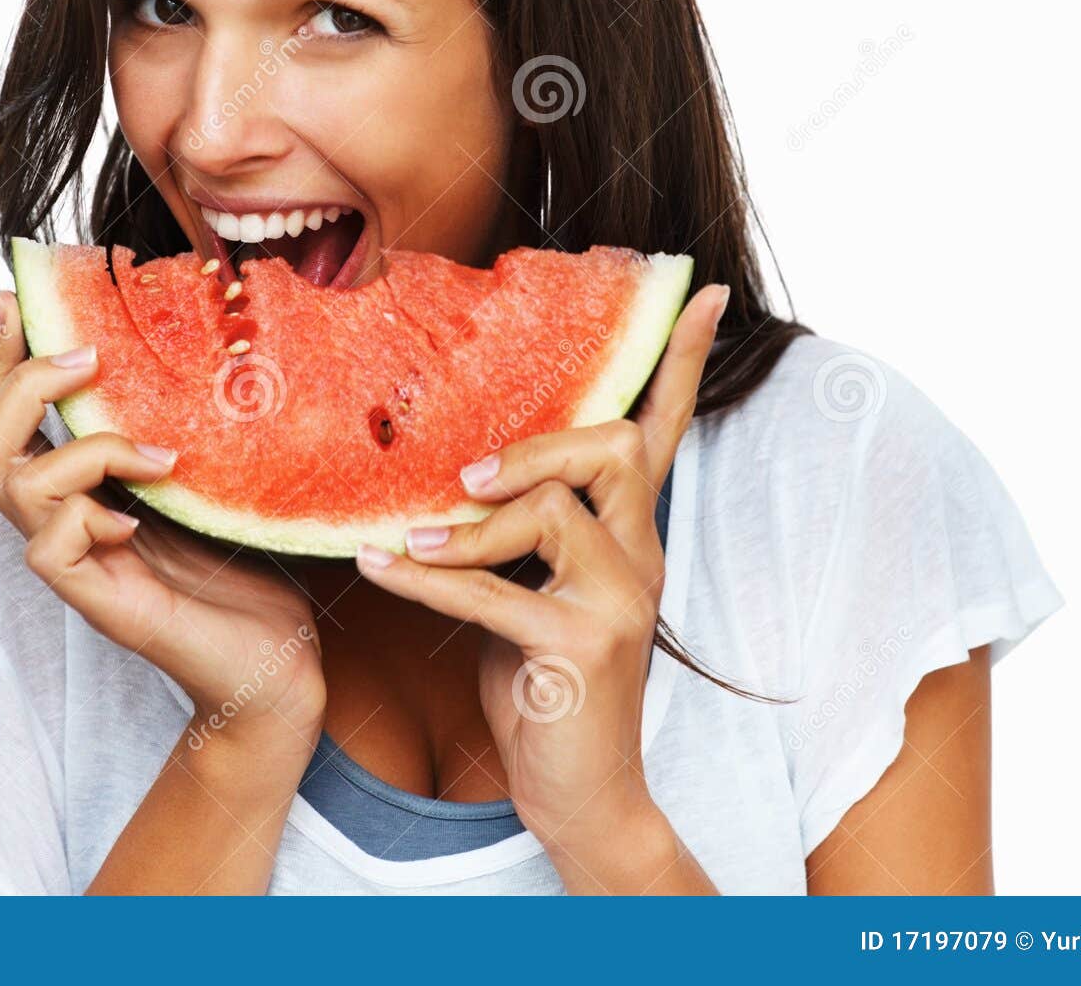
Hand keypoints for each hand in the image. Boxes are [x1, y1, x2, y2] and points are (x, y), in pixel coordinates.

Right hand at [0, 291, 326, 755]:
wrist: (277, 664)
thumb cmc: (248, 570)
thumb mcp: (210, 477)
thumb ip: (179, 422)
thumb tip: (193, 338)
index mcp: (82, 489)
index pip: (7, 418)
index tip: (14, 296)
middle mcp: (65, 522)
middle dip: (16, 383)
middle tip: (85, 355)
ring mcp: (78, 565)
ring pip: (12, 488)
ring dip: (81, 447)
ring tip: (151, 449)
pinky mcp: (100, 604)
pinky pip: (49, 548)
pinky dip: (88, 515)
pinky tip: (139, 517)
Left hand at [353, 282, 727, 877]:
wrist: (581, 793)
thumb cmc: (544, 682)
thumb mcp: (530, 586)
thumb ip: (512, 527)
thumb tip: (444, 467)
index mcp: (629, 532)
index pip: (662, 429)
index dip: (680, 358)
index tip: (698, 288)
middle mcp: (639, 555)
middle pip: (609, 447)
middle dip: (534, 447)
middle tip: (466, 476)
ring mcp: (619, 602)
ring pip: (553, 510)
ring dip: (471, 523)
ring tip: (412, 536)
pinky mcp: (581, 649)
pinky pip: (494, 593)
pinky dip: (429, 579)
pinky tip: (382, 565)